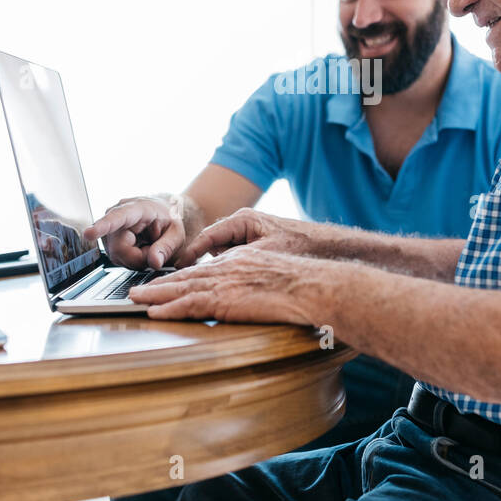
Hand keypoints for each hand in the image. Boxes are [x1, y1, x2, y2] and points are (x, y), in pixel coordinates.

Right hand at [83, 195, 184, 269]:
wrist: (162, 213)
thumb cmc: (168, 219)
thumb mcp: (176, 233)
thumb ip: (167, 247)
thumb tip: (154, 262)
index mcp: (137, 208)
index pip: (117, 217)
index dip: (102, 227)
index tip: (89, 234)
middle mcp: (117, 214)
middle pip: (120, 249)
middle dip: (140, 257)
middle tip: (155, 249)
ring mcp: (110, 227)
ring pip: (118, 256)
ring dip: (136, 258)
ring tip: (147, 246)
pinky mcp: (108, 240)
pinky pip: (117, 258)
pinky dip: (131, 259)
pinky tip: (139, 249)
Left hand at [129, 246, 331, 323]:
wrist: (310, 286)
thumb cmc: (300, 284)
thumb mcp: (272, 274)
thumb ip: (254, 281)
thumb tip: (247, 293)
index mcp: (238, 261)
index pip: (203, 270)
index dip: (181, 277)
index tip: (165, 283)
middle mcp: (227, 268)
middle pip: (185, 277)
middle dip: (159, 284)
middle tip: (137, 289)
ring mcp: (224, 283)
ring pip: (181, 288)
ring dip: (155, 295)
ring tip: (136, 299)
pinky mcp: (225, 299)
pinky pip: (190, 304)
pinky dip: (169, 308)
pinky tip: (155, 312)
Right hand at [173, 208, 318, 267]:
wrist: (321, 245)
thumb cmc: (297, 245)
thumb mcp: (264, 253)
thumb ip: (237, 258)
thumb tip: (213, 269)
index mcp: (242, 220)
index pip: (208, 236)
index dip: (192, 253)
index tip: (179, 267)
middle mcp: (241, 223)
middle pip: (211, 244)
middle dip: (203, 263)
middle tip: (192, 279)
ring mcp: (246, 232)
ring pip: (221, 252)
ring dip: (220, 266)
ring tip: (223, 279)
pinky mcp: (251, 242)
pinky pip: (232, 255)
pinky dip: (231, 266)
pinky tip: (237, 278)